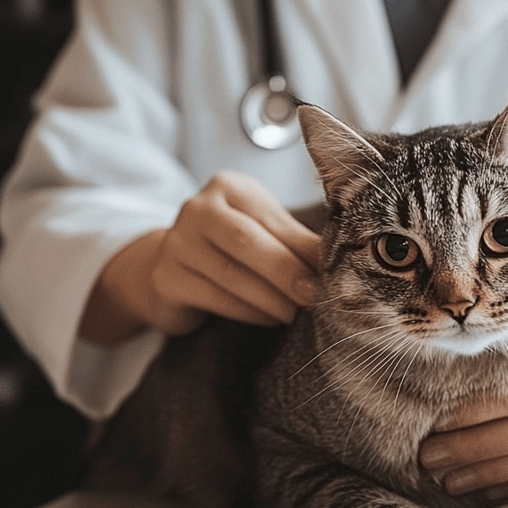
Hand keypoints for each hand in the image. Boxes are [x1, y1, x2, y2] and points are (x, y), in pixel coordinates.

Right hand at [80, 171, 320, 342]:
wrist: (169, 268)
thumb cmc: (231, 247)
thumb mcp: (264, 232)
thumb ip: (296, 242)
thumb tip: (342, 261)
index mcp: (229, 187)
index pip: (272, 218)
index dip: (305, 248)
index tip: (335, 273)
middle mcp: (198, 208)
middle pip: (247, 241)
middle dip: (287, 272)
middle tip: (317, 297)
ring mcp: (176, 242)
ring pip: (231, 274)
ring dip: (272, 299)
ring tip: (298, 314)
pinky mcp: (166, 278)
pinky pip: (216, 298)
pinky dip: (250, 312)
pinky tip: (271, 320)